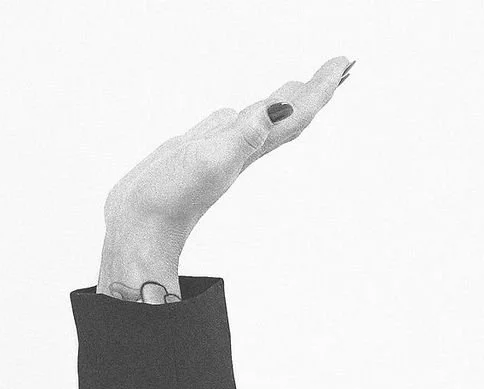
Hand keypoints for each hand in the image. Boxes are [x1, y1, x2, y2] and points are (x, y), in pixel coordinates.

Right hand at [101, 55, 355, 288]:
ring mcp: (221, 150)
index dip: (321, 88)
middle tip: (340, 66)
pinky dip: (250, 112)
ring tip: (304, 82)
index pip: (295, 113)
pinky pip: (235, 124)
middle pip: (289, 114)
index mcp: (250, 147)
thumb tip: (278, 109)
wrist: (139, 230)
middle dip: (315, 90)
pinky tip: (251, 110)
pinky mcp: (200, 151)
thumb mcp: (210, 161)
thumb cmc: (171, 201)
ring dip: (286, 100)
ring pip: (263, 118)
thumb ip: (244, 135)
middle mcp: (242, 148)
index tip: (344, 63)